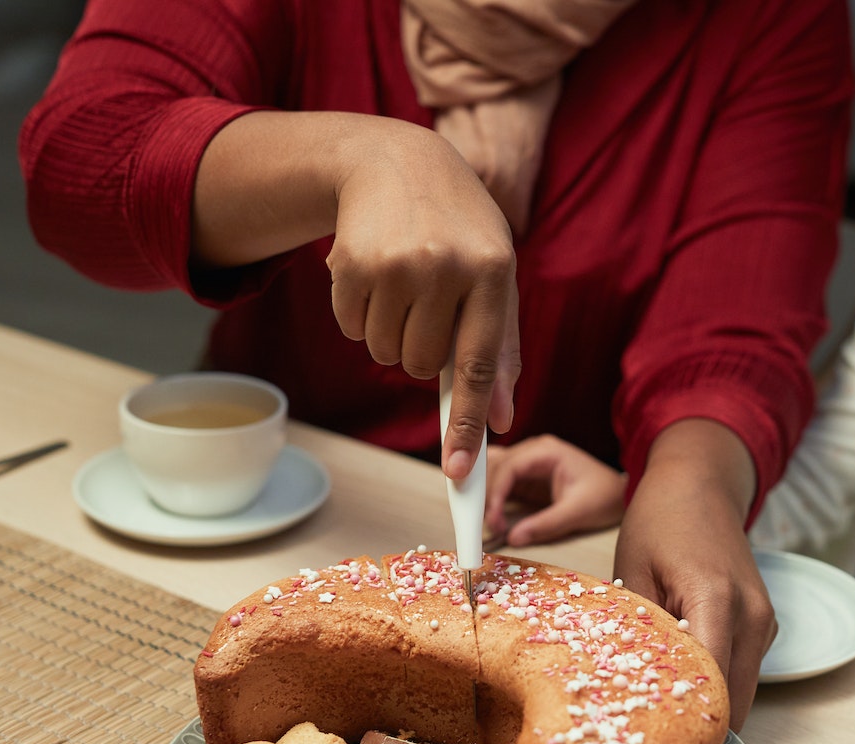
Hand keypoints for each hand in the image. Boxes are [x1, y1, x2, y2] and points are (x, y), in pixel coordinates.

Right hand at [325, 122, 521, 480]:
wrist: (394, 160)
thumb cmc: (458, 228)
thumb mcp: (495, 272)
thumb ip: (501, 348)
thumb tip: (503, 421)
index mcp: (493, 269)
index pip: (480, 365)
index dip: (470, 423)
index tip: (460, 472)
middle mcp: (444, 266)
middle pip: (422, 365)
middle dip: (422, 351)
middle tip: (427, 305)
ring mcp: (395, 264)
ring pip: (386, 353)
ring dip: (391, 332)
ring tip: (403, 282)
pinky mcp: (351, 263)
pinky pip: (353, 330)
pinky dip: (361, 314)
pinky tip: (375, 273)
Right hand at [484, 435, 625, 546]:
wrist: (619, 495)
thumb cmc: (604, 497)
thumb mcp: (578, 512)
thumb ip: (546, 524)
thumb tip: (513, 538)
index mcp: (546, 452)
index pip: (509, 467)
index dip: (495, 494)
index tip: (493, 520)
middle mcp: (533, 452)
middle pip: (496, 468)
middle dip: (487, 496)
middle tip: (488, 525)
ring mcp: (528, 463)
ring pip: (493, 473)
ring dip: (486, 496)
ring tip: (487, 521)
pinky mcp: (526, 477)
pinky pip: (500, 482)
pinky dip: (490, 496)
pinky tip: (488, 513)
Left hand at [613, 421, 771, 730]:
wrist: (700, 483)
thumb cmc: (661, 520)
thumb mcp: (632, 570)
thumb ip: (639, 630)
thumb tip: (630, 686)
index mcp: (717, 602)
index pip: (713, 688)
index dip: (687, 727)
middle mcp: (753, 618)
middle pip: (735, 702)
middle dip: (698, 726)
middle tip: (651, 741)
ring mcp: (765, 622)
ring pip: (741, 691)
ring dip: (708, 705)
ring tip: (660, 708)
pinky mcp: (764, 624)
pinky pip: (743, 670)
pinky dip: (718, 683)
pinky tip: (679, 677)